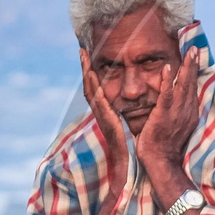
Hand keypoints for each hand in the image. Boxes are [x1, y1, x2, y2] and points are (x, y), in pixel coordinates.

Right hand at [79, 48, 128, 179]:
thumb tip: (128, 100)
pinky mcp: (108, 123)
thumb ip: (124, 111)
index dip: (93, 73)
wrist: (131, 162)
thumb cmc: (132, 145)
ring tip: (84, 59)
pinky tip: (95, 79)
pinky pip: (100, 104)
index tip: (89, 57)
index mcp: (107, 112)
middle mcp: (102, 113)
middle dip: (85, 69)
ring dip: (87, 75)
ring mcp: (103, 118)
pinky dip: (96, 91)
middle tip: (82, 51)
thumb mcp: (127, 123)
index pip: (97, 89)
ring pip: (92, 93)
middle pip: (90, 87)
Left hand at [137, 46, 202, 174]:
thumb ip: (177, 113)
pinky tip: (167, 68)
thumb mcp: (176, 127)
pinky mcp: (164, 115)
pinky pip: (166, 95)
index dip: (194, 74)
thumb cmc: (165, 146)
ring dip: (186, 68)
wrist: (161, 161)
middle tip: (195, 49)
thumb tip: (175, 105)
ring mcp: (177, 113)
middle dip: (193, 65)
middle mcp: (187, 111)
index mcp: (189, 114)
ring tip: (189, 52)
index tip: (196, 59)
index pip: (193, 90)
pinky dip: (167, 81)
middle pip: (192, 84)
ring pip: (183, 86)